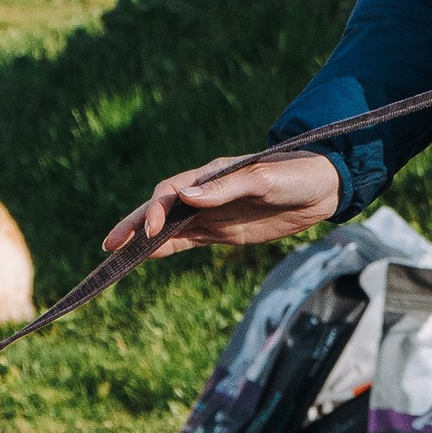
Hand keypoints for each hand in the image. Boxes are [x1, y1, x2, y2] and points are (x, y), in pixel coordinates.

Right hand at [107, 148, 341, 259]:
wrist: (323, 188)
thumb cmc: (295, 175)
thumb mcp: (263, 180)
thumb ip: (225, 188)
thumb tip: (185, 194)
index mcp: (211, 175)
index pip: (171, 192)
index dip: (156, 210)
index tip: (149, 231)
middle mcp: (204, 193)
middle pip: (160, 209)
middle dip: (133, 225)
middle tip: (109, 245)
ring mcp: (210, 213)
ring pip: (167, 227)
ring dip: (142, 239)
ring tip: (115, 255)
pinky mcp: (220, 231)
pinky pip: (185, 240)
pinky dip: (164, 248)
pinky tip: (146, 257)